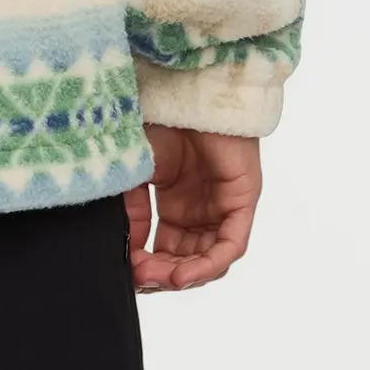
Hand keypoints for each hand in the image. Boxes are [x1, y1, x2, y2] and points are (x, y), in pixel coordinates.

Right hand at [123, 125, 261, 291]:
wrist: (186, 92)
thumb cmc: (162, 120)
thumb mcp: (137, 173)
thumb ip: (134, 211)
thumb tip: (128, 250)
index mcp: (177, 204)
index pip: (166, 250)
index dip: (148, 266)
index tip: (127, 271)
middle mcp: (202, 211)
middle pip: (187, 260)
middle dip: (163, 274)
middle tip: (140, 277)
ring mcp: (223, 208)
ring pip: (209, 259)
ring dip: (183, 275)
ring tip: (159, 277)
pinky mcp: (242, 202)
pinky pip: (230, 245)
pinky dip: (208, 264)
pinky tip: (184, 273)